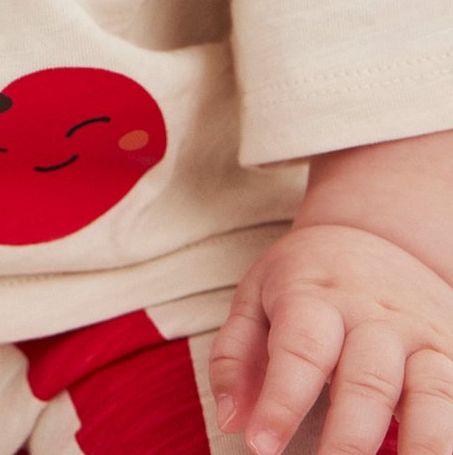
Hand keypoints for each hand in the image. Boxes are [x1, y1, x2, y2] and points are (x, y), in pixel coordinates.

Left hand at [209, 221, 452, 454]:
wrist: (375, 231)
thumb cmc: (306, 279)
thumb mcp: (256, 296)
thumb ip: (235, 356)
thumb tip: (232, 420)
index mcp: (316, 297)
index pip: (300, 351)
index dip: (281, 402)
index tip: (261, 446)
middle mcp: (374, 317)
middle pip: (367, 381)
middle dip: (349, 440)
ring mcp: (420, 336)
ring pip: (432, 393)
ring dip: (422, 447)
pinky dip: (450, 437)